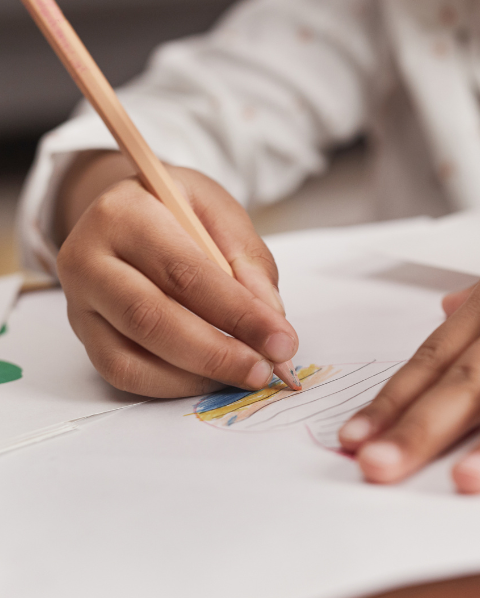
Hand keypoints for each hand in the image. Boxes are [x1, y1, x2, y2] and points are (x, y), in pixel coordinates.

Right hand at [57, 155, 298, 396]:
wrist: (127, 215)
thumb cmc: (178, 212)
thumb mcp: (219, 213)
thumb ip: (248, 261)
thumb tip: (270, 318)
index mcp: (123, 214)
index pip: (185, 273)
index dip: (238, 313)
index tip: (282, 340)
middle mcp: (87, 258)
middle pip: (151, 319)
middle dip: (218, 354)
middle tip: (265, 369)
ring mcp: (79, 302)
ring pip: (131, 357)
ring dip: (197, 376)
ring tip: (244, 374)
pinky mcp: (83, 335)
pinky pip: (122, 373)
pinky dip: (172, 385)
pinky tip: (210, 378)